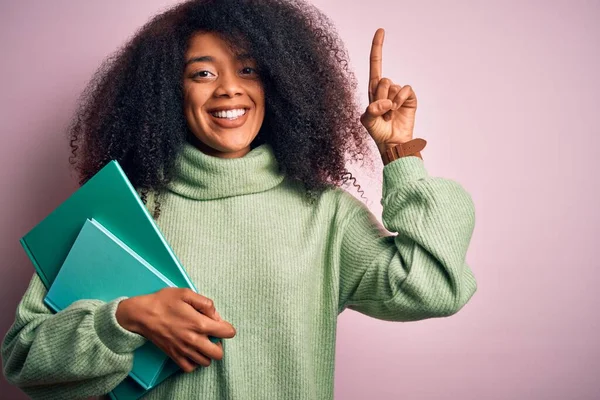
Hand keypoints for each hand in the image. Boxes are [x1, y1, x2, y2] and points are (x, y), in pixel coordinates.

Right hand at [116, 287, 235, 372]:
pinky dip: (194, 362)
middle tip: (212, 335)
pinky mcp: (174, 356)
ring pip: (206, 362)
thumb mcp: (186, 293)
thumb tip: (216, 316)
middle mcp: (193, 340)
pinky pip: (190, 368)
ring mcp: (183, 350)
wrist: (142, 314)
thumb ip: (206, 303)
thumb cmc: (164, 301)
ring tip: (202, 342)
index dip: (228, 328)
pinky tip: (193, 351)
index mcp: (199, 323)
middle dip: (219, 344)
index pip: (227, 332)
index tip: (222, 325)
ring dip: (208, 353)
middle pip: (218, 353)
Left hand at [360, 28, 417, 147]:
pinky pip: (405, 89)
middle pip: (381, 80)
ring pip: (392, 85)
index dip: (377, 47)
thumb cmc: (378, 132)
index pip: (375, 65)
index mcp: (373, 90)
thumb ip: (370, 110)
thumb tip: (383, 103)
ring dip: (389, 102)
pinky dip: (400, 99)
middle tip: (381, 111)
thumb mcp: (367, 121)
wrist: (394, 142)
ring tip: (389, 115)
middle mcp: (385, 89)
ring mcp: (398, 93)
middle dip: (379, 96)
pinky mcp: (409, 98)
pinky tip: (397, 110)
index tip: (381, 30)